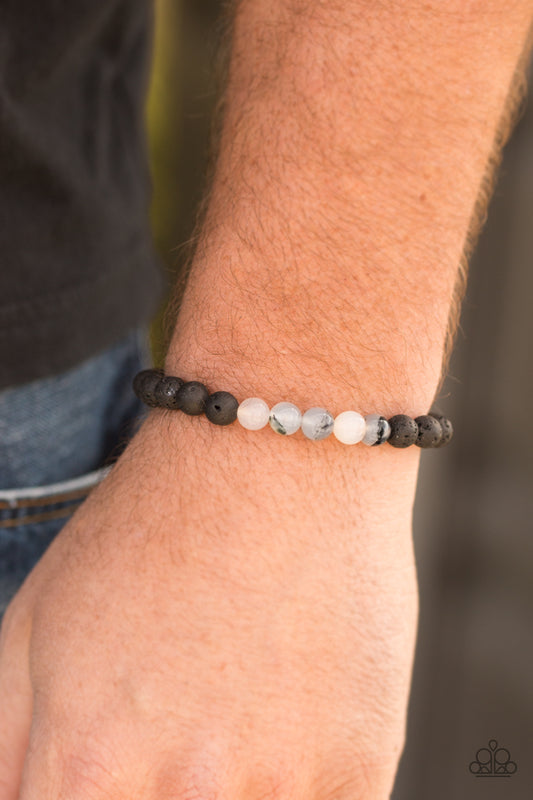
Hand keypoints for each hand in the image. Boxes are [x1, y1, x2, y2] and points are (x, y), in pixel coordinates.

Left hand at [0, 411, 418, 798]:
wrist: (278, 459)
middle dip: (164, 788)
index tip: (123, 769)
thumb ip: (7, 752)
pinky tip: (288, 717)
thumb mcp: (32, 628)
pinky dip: (296, 784)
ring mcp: (281, 787)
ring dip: (235, 784)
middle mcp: (183, 793)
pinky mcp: (360, 769)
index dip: (95, 793)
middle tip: (184, 723)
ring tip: (236, 705)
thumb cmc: (153, 529)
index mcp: (85, 767)